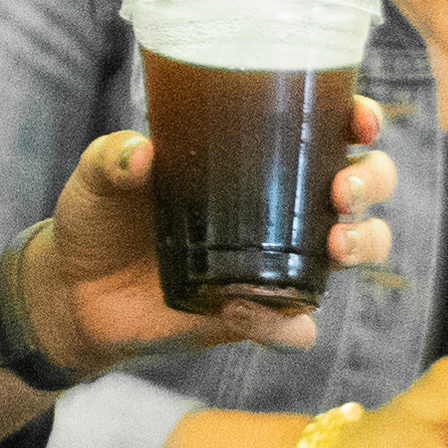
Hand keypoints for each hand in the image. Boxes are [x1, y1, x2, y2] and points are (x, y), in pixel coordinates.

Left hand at [20, 93, 402, 369]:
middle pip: (363, 184)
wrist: (76, 294)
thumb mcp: (96, 176)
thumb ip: (112, 159)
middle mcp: (282, 205)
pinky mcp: (260, 315)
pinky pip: (298, 326)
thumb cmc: (99, 218)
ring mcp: (278, 262)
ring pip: (357, 249)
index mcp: (256, 155)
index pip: (328, 127)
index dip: (361, 120)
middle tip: (342, 191)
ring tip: (334, 248)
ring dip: (364, 245)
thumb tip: (140, 154)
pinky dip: (286, 324)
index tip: (361, 121)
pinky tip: (243, 312)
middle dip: (372, 182)